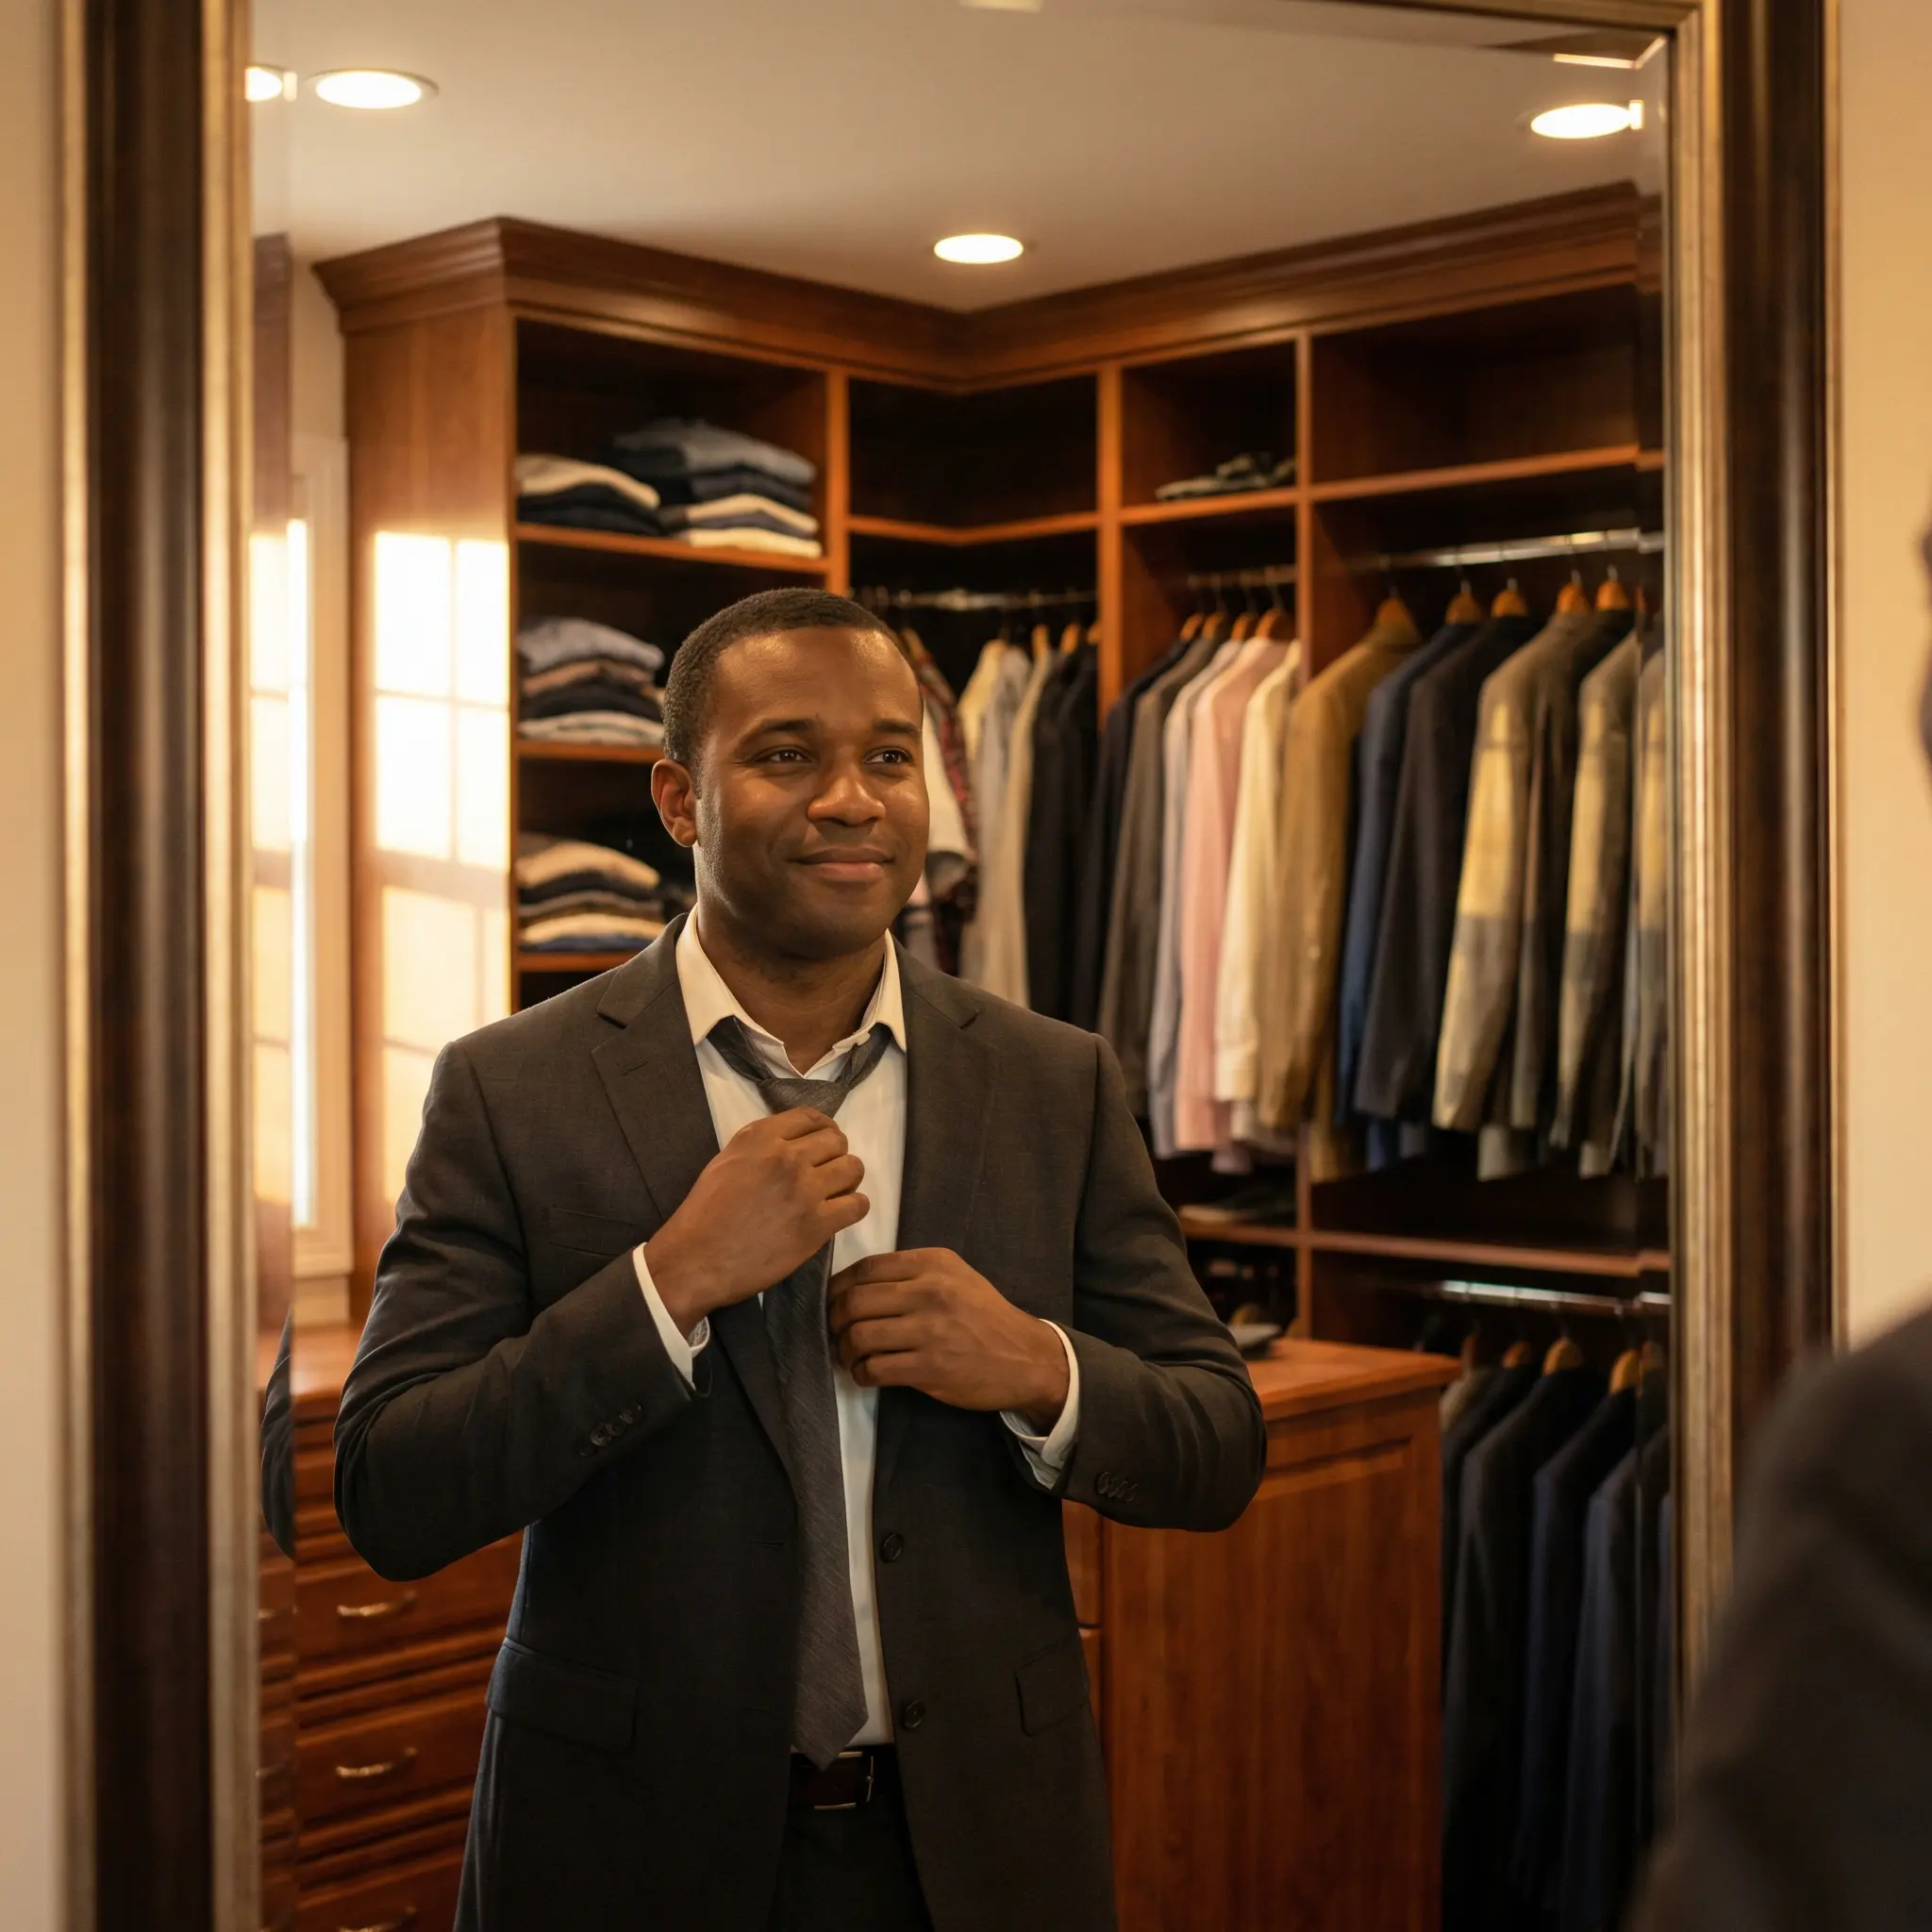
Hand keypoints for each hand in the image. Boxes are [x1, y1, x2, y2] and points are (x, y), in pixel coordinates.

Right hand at [647, 1110, 866, 1335]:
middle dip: (835, 1155)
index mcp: (761, 1137)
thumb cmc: (705, 1213)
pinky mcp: (817, 1224)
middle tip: (826, 1174)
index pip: (812, 1117)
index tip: (823, 1144)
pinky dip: (853, 1207)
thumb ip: (761, 1145)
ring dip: (848, 1180)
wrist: (697, 1260)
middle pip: (837, 1141)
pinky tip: (840, 1214)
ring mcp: (805, 1190)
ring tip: (836, 1193)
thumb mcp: (726, 1161)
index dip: (823, 1130)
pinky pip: (858, 1205)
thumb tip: (793, 1143)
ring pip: (853, 1169)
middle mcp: (788, 1157)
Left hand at [827, 1249, 1069, 1430]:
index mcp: (934, 1263)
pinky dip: (861, 1373)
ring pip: (859, 1335)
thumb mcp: (956, 1277)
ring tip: (850, 1355)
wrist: (1025, 1357)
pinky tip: (867, 1374)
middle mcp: (930, 1291)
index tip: (833, 1301)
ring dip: (845, 1350)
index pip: (866, 1268)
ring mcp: (929, 1330)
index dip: (839, 1286)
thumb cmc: (985, 1315)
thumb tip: (856, 1285)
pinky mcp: (929, 1367)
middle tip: (836, 1332)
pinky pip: (874, 1369)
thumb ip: (913, 1273)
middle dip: (835, 1320)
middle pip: (855, 1301)